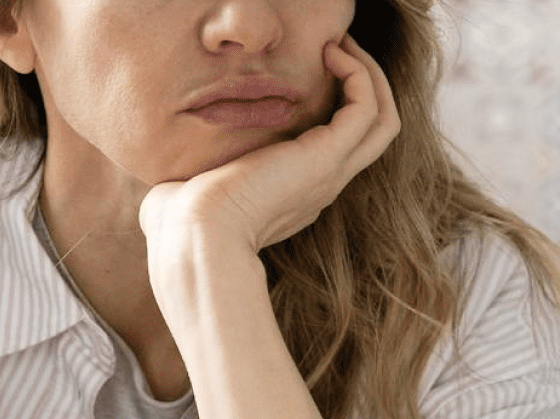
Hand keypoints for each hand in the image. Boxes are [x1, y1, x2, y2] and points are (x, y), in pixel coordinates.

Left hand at [139, 35, 400, 256]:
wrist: (194, 235)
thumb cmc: (184, 219)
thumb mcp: (201, 190)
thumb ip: (203, 179)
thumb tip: (176, 180)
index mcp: (297, 191)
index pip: (340, 145)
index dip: (336, 103)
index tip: (311, 68)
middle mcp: (322, 183)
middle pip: (375, 131)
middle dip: (364, 82)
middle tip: (338, 46)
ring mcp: (330, 173)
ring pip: (383, 119)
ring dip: (369, 73)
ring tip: (340, 43)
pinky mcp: (326, 158)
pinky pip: (367, 108)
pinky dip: (358, 74)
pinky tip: (329, 54)